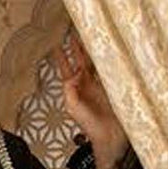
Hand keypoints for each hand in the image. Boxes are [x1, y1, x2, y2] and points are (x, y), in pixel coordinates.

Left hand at [51, 32, 128, 168]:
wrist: (109, 135)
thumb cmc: (91, 126)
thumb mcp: (74, 109)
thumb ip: (70, 91)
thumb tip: (74, 75)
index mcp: (74, 90)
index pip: (65, 69)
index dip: (61, 58)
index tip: (56, 45)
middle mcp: (85, 85)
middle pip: (79, 62)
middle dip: (76, 48)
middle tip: (73, 33)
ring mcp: (99, 84)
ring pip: (94, 62)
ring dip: (91, 50)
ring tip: (90, 36)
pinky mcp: (111, 86)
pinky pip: (107, 69)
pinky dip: (106, 59)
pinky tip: (107, 50)